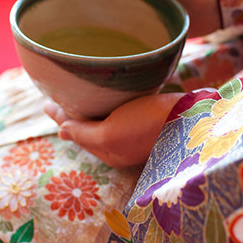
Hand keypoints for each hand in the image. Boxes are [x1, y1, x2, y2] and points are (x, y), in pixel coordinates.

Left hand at [44, 92, 184, 168]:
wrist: (195, 119)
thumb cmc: (148, 126)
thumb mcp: (109, 134)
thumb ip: (84, 133)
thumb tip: (61, 131)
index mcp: (109, 151)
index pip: (77, 132)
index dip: (61, 117)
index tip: (47, 101)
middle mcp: (123, 144)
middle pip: (90, 126)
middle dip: (73, 113)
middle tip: (56, 95)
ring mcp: (138, 132)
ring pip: (106, 118)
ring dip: (91, 107)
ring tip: (78, 92)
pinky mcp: (153, 118)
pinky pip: (123, 110)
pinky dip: (110, 102)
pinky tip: (110, 92)